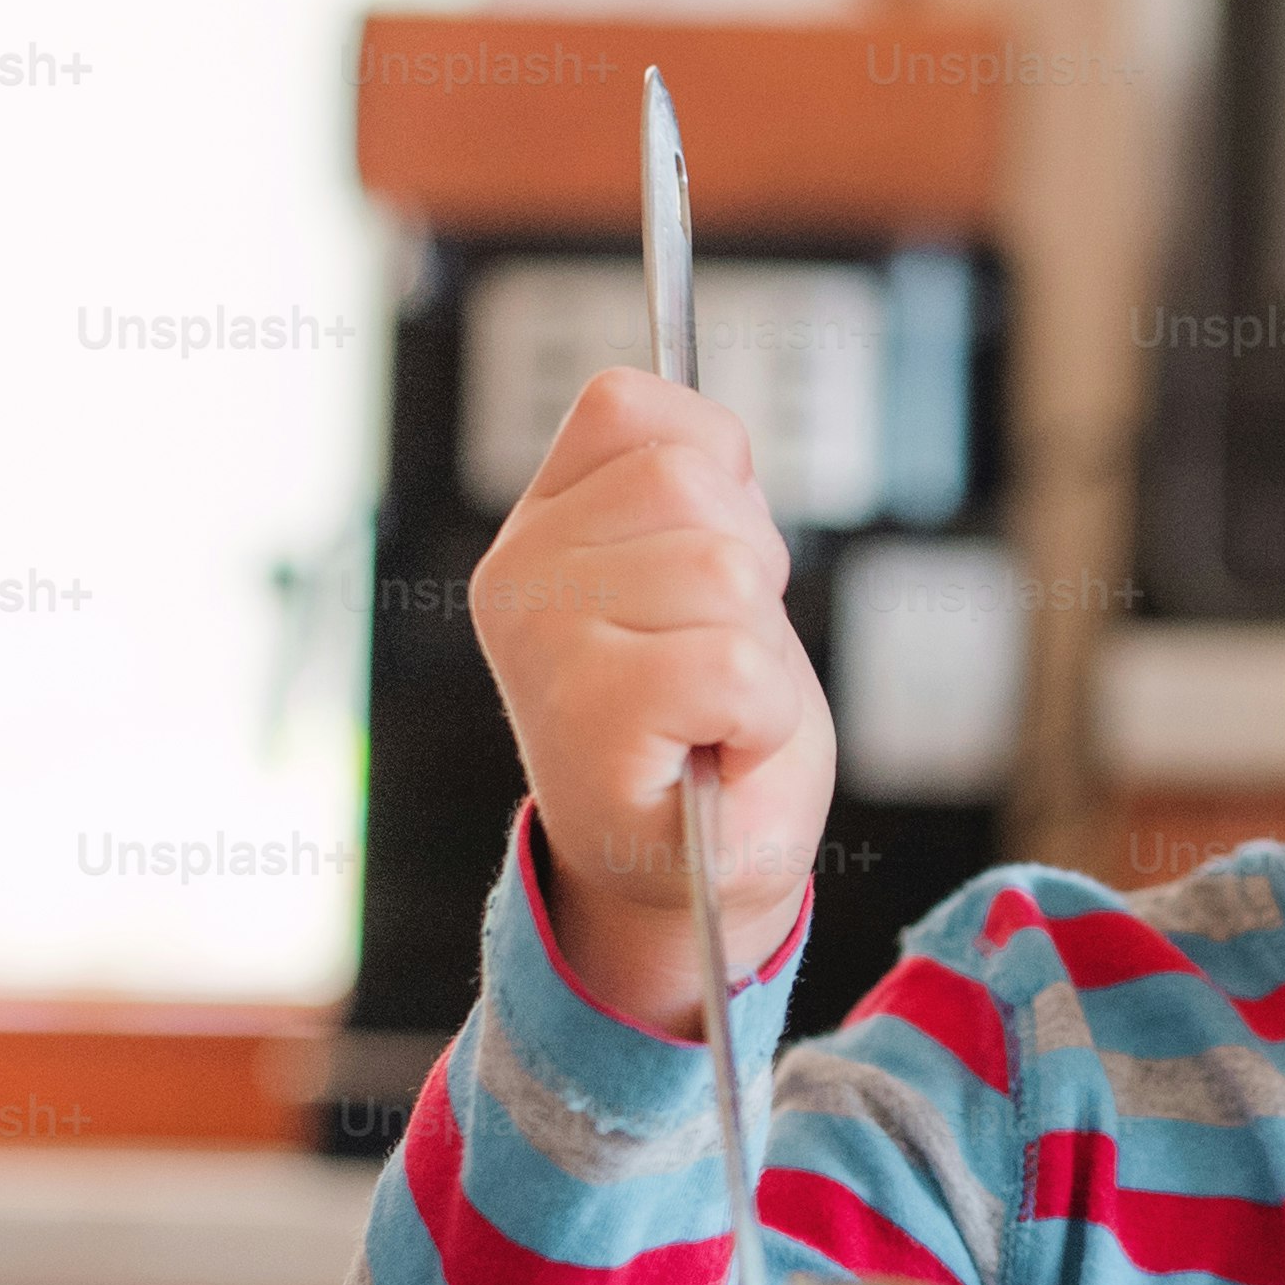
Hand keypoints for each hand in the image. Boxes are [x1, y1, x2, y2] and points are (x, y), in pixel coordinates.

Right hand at [471, 368, 834, 1037]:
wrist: (696, 878)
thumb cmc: (714, 727)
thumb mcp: (708, 567)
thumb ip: (692, 483)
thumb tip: (711, 445)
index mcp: (540, 525)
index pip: (631, 406)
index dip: (715, 473)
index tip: (708, 566)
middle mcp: (518, 574)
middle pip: (692, 480)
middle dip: (750, 567)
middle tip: (718, 659)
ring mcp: (540, 643)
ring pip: (724, 567)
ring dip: (759, 644)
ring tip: (717, 706)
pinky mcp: (586, 714)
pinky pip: (737, 663)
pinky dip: (766, 712)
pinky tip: (721, 745)